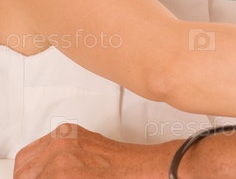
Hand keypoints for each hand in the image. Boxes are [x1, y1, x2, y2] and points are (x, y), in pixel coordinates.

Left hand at [14, 123, 162, 178]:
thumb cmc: (121, 161)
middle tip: (49, 178)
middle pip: (24, 169)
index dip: (30, 172)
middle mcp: (60, 142)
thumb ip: (63, 154)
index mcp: (65, 132)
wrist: (139, 167)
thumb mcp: (87, 148)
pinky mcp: (62, 175)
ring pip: (32, 177)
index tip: (36, 176)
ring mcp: (59, 159)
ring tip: (74, 177)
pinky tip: (75, 178)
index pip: (28, 156)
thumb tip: (45, 170)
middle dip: (33, 177)